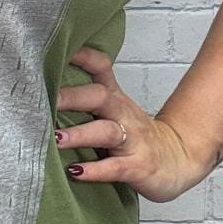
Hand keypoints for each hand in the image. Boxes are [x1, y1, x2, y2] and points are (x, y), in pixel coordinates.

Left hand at [54, 45, 207, 204]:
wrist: (180, 160)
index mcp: (115, 98)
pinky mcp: (137, 167)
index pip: (101, 67)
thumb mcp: (116, 110)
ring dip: (79, 134)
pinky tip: (75, 172)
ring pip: (106, 132)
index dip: (82, 56)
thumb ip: (86, 99)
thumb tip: (43, 90)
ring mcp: (132, 140)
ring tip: (56, 138)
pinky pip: (115, 167)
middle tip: (46, 100)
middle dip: (72, 97)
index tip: (57, 52)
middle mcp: (123, 114)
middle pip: (100, 97)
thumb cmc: (136, 136)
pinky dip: (94, 170)